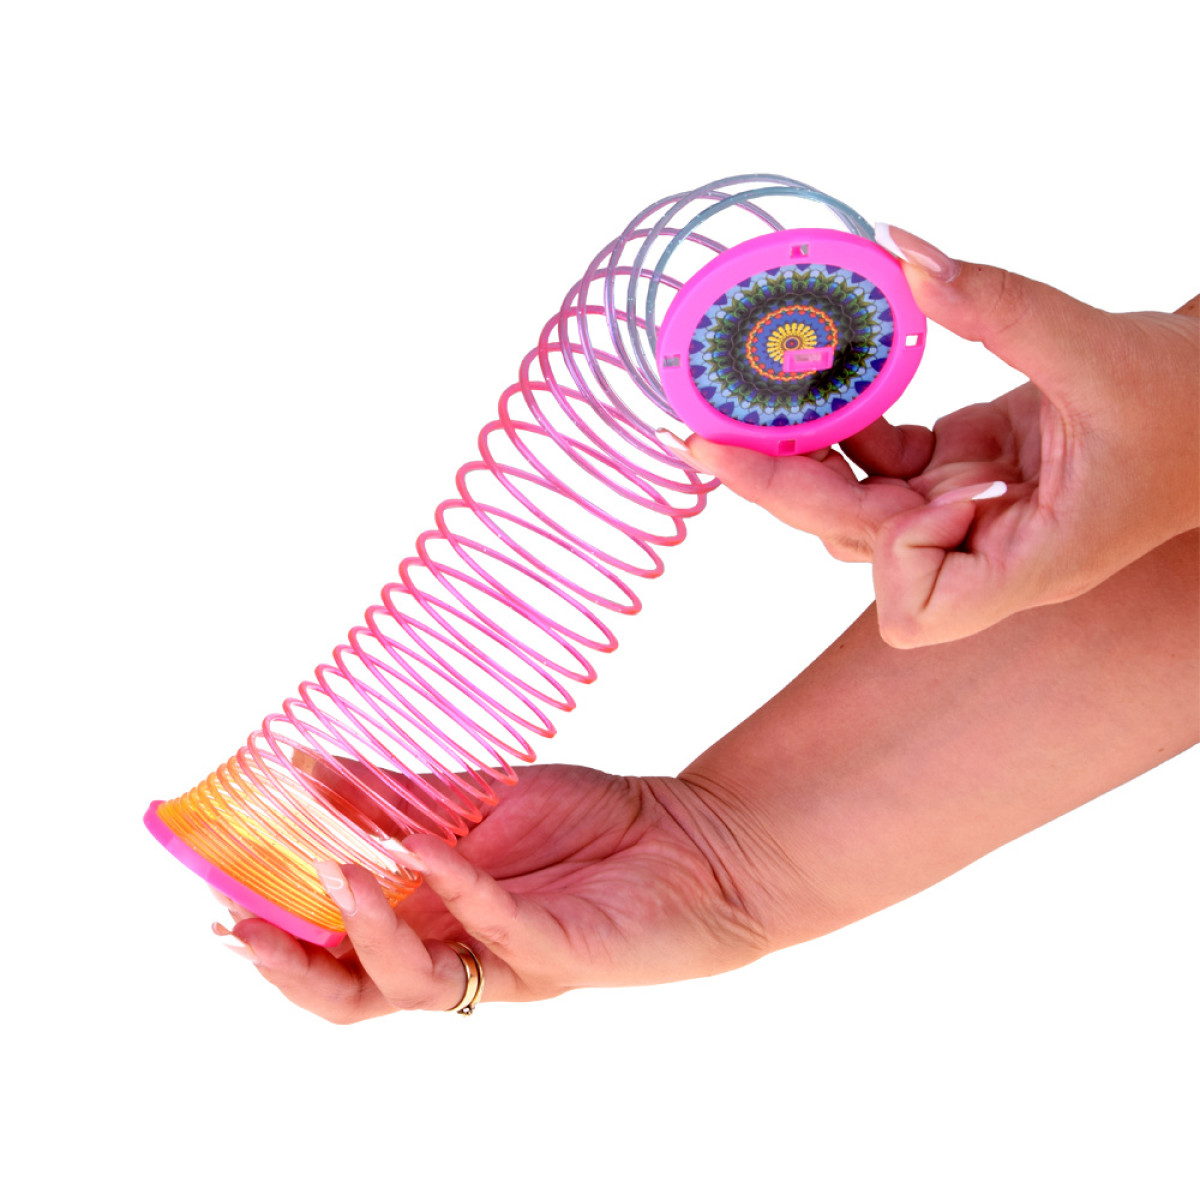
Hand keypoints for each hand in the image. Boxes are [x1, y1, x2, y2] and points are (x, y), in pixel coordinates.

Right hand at [212, 762, 771, 1021]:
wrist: (694, 839)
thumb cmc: (592, 824)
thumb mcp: (481, 798)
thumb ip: (399, 795)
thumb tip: (310, 764)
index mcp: (432, 918)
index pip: (333, 949)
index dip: (272, 935)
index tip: (216, 897)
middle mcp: (458, 952)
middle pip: (351, 995)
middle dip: (289, 970)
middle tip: (241, 929)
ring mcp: (505, 961)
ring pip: (410, 987)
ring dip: (365, 936)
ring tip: (340, 878)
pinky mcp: (556, 954)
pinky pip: (493, 933)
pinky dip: (455, 889)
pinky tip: (426, 850)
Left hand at [676, 228, 1199, 646]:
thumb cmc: (1190, 405)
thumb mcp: (1103, 349)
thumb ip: (998, 304)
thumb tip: (903, 249)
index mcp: (1029, 560)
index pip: (917, 608)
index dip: (896, 552)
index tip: (934, 485)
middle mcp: (983, 550)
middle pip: (853, 542)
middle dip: (781, 491)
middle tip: (702, 437)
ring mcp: (965, 514)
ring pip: (854, 506)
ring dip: (802, 458)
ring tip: (740, 405)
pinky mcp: (958, 474)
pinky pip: (881, 465)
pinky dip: (848, 428)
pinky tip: (824, 384)